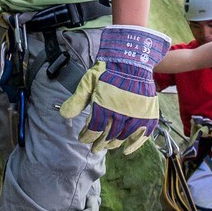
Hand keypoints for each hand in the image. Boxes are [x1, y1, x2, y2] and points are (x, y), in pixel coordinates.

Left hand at [59, 25, 170, 154]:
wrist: (131, 59)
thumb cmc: (108, 70)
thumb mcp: (88, 82)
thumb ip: (77, 100)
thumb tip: (63, 115)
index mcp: (104, 107)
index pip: (93, 130)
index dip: (86, 137)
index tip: (83, 138)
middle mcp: (120, 115)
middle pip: (107, 137)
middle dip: (98, 143)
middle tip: (94, 147)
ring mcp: (135, 116)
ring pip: (121, 138)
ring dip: (112, 144)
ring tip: (106, 146)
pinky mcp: (148, 116)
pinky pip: (141, 136)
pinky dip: (134, 145)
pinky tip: (126, 151)